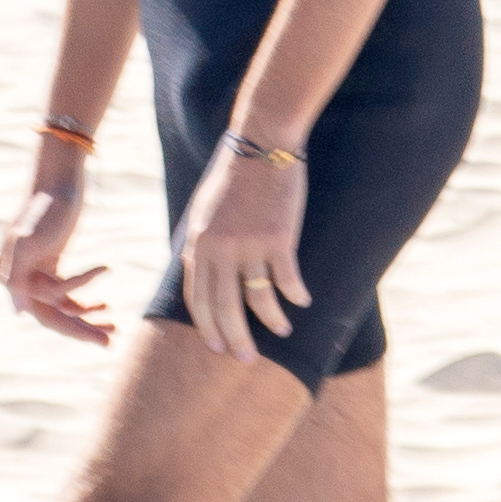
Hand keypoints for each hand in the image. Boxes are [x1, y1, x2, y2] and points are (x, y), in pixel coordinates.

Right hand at [0, 148, 109, 348]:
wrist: (60, 179)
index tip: (102, 333)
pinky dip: (85, 299)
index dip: (72, 328)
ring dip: (88, 317)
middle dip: (83, 329)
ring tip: (114, 324)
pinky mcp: (51, 265)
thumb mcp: (29, 240)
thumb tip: (18, 313)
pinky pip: (67, 294)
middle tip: (112, 342)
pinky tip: (106, 304)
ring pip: (62, 307)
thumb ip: (18, 276)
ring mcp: (35, 272)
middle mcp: (18, 278)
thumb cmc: (45, 207)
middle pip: (53, 315)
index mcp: (8, 276)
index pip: (42, 314)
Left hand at [180, 133, 317, 349]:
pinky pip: (287, 280)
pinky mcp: (278, 238)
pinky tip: (303, 301)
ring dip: (272, 321)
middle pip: (224, 308)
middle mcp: (219, 248)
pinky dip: (295, 295)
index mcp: (199, 241)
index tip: (216, 344)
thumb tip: (203, 268)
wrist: (262, 142)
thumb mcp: (206, 208)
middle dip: (235, 338)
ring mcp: (249, 244)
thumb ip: (204, 240)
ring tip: (282, 331)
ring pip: (258, 299)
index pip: (197, 297)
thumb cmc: (235, 174)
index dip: (206, 324)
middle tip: (246, 359)